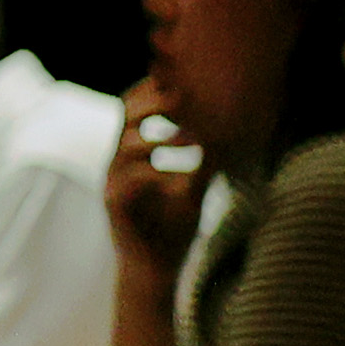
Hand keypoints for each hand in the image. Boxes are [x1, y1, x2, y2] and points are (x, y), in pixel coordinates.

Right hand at [104, 78, 210, 274]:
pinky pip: (131, 180)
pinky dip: (158, 173)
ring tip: (192, 142)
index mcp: (133, 154)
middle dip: (154, 102)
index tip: (183, 76)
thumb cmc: (173, 228)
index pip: (133, 108)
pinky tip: (179, 178)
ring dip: (161, 139)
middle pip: (126, 116)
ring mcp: (113, 183)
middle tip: (185, 97)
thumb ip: (205, 160)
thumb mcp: (194, 187)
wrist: (156, 269)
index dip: (154, 88)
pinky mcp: (115, 206)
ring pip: (126, 146)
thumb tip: (232, 134)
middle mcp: (118, 163)